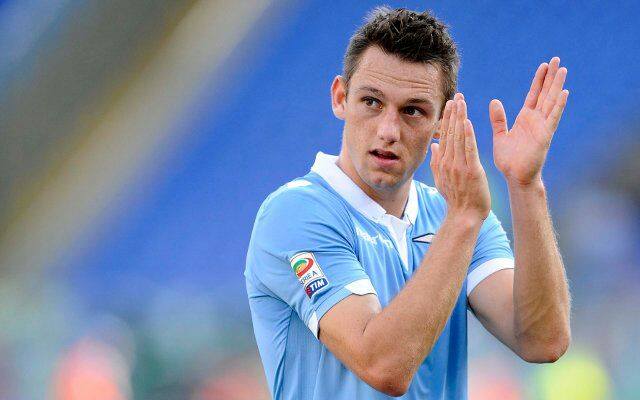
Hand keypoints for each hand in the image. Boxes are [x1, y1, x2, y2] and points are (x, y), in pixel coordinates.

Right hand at [430, 93, 490, 220]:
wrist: (464, 216)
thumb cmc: (456, 199)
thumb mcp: (442, 180)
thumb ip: (437, 163)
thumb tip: (434, 146)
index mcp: (442, 163)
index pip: (444, 136)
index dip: (447, 119)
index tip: (450, 105)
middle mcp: (449, 162)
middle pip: (450, 133)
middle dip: (453, 114)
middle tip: (457, 96)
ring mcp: (459, 166)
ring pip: (458, 138)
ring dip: (460, 119)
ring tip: (462, 103)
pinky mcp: (471, 171)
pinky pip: (469, 150)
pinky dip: (468, 136)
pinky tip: (468, 122)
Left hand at [490, 57, 568, 186]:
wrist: (515, 177)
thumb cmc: (509, 160)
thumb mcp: (500, 135)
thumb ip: (498, 119)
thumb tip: (494, 101)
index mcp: (525, 119)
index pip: (533, 94)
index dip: (538, 80)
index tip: (544, 65)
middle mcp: (536, 120)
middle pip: (545, 93)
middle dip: (551, 77)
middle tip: (557, 59)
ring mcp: (542, 127)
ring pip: (551, 101)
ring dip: (557, 85)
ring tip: (563, 69)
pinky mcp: (545, 136)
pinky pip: (552, 118)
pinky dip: (558, 105)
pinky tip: (564, 92)